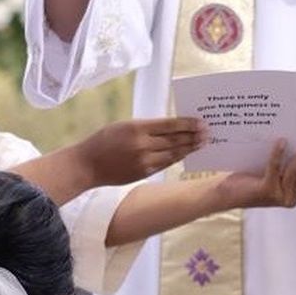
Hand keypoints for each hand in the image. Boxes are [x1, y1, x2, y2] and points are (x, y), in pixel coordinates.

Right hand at [77, 117, 206, 186]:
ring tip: (203, 143)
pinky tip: (186, 153)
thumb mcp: (124, 126)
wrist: (87, 165)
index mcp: (137, 128)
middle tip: (208, 132)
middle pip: (175, 139)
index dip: (188, 123)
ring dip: (190, 147)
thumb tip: (171, 127)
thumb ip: (146, 127)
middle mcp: (142, 145)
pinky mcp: (144, 173)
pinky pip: (166, 163)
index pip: (169, 125)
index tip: (201, 122)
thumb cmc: (104, 141)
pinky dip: (178, 158)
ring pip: (173, 153)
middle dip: (194, 136)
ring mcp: (144, 161)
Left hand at [218, 141, 295, 208]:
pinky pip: (275, 168)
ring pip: (295, 172)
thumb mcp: (274, 171)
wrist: (225, 193)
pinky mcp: (266, 191)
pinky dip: (278, 153)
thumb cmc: (249, 179)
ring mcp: (279, 196)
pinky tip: (281, 140)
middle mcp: (290, 198)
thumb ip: (288, 164)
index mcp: (295, 194)